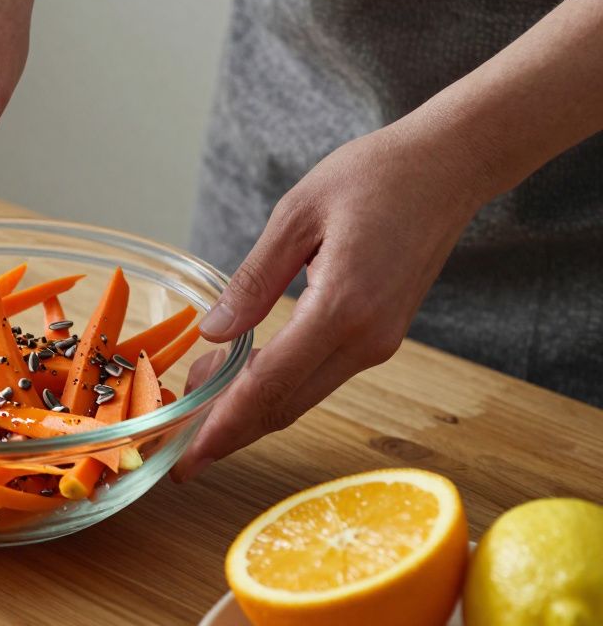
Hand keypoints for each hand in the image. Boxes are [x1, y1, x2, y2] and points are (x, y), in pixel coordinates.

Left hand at [173, 123, 487, 480]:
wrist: (447, 168)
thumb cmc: (374, 177)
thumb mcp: (297, 215)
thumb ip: (253, 279)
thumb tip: (214, 331)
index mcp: (341, 308)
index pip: (270, 384)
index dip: (224, 424)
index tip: (187, 459)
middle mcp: (365, 339)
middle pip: (285, 405)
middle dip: (230, 434)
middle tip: (179, 456)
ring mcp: (377, 342)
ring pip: (302, 396)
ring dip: (250, 411)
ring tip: (196, 414)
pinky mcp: (380, 336)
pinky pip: (319, 375)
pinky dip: (277, 387)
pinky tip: (240, 380)